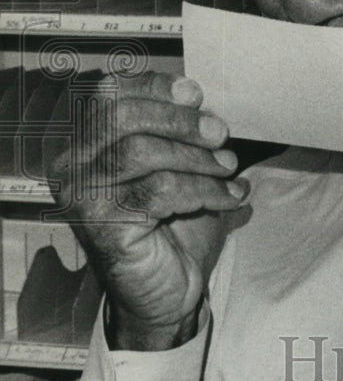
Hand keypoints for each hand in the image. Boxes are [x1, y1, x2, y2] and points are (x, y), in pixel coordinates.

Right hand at [47, 71, 250, 350]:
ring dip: (197, 157)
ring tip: (228, 168)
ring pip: (142, 153)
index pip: (110, 97)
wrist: (168, 293)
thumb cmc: (172, 226)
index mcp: (86, 144)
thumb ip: (179, 131)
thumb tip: (198, 97)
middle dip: (179, 121)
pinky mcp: (104, 227)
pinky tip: (230, 197)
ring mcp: (84, 198)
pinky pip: (161, 192)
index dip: (154, 87)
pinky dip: (205, 189)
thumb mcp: (177, 167)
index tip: (195, 93)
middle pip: (123, 119)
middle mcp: (74, 167)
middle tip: (220, 133)